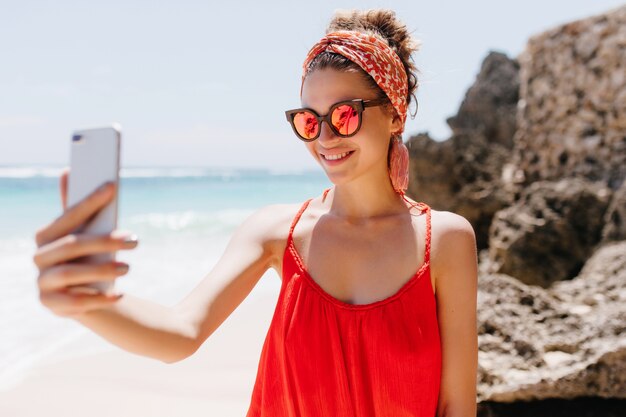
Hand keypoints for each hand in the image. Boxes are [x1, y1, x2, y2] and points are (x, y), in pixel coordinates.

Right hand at [32, 167, 138, 316]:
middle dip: (104, 241)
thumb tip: (68, 170)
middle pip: (72, 245)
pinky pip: (75, 302)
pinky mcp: (51, 304)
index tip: (112, 187)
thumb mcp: (85, 232)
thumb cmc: (86, 255)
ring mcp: (42, 282)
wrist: (82, 294)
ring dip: (101, 269)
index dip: (90, 200)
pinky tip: (119, 295)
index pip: (69, 215)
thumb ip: (77, 206)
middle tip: (134, 240)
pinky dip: (99, 298)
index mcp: (46, 235)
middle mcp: (39, 257)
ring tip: (128, 268)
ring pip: (70, 274)